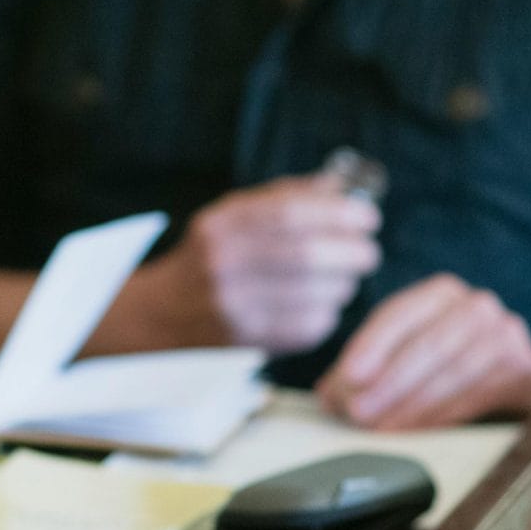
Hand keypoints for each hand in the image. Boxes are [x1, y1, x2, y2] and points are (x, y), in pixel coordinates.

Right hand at [121, 175, 380, 352]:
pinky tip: (321, 303)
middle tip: (367, 252)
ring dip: (344, 285)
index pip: (290, 214)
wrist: (162, 313)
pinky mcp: (248, 341)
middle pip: (307, 256)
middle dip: (352, 252)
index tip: (367, 217)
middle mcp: (222, 264)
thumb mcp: (232, 215)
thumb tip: (343, 188)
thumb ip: (285, 198)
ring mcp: (233, 306)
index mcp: (220, 226)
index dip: (338, 214)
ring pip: (315, 294)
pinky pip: (309, 326)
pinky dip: (327, 313)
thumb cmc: (211, 256)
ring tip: (344, 278)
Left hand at [319, 273, 530, 429]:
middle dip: (388, 383)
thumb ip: (368, 370)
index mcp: (439, 293)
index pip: (398, 315)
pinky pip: (477, 394)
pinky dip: (443, 414)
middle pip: (426, 345)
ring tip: (382, 427)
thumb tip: (328, 396)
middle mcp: (476, 305)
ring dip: (413, 404)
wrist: (519, 374)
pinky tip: (419, 430)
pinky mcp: (524, 368)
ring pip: (452, 371)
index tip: (347, 378)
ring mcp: (506, 333)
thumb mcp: (408, 354)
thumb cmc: (449, 362)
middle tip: (357, 412)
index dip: (370, 347)